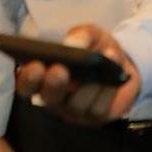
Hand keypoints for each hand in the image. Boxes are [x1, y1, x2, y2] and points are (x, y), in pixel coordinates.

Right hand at [14, 24, 140, 125]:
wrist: (124, 62)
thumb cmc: (97, 48)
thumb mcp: (90, 35)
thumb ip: (80, 35)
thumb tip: (72, 43)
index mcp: (44, 77)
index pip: (27, 84)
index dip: (28, 78)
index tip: (34, 65)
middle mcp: (56, 98)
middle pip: (49, 98)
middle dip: (53, 84)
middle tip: (59, 70)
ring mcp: (75, 110)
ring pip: (76, 104)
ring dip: (88, 85)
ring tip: (98, 67)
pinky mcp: (96, 117)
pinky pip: (98, 109)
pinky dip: (106, 92)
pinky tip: (113, 78)